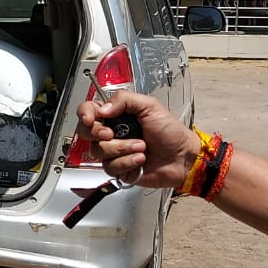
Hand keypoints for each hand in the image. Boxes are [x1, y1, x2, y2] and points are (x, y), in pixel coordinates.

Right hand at [75, 90, 200, 188]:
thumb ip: (125, 99)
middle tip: (111, 133)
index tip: (91, 119)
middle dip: (98, 133)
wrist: (183, 157)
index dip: (84, 114)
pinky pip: (110, 166)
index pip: (88, 110)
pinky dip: (127, 162)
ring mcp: (114, 151)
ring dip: (121, 148)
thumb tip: (103, 109)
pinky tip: (140, 159)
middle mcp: (112, 133)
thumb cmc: (171, 132)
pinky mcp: (119, 168)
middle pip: (86, 132)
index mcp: (116, 115)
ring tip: (141, 147)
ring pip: (98, 151)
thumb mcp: (150, 106)